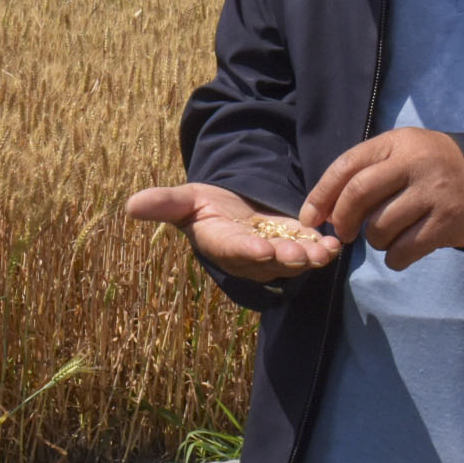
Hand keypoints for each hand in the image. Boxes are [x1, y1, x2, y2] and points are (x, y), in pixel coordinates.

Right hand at [123, 181, 341, 283]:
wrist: (229, 212)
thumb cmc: (204, 206)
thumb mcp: (184, 200)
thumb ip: (163, 204)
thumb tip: (129, 206)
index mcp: (221, 243)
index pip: (234, 250)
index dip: (248, 251)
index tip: (261, 249)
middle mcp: (248, 256)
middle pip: (269, 261)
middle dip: (286, 258)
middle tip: (301, 254)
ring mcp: (272, 254)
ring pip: (292, 261)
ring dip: (309, 257)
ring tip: (325, 251)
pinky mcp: (292, 245)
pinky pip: (308, 251)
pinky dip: (321, 249)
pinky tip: (334, 244)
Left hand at [301, 128, 463, 270]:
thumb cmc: (429, 169)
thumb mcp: (401, 153)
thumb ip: (366, 172)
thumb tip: (322, 209)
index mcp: (397, 143)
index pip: (347, 165)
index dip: (322, 194)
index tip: (310, 217)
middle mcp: (415, 164)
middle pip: (359, 194)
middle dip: (342, 219)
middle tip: (344, 232)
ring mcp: (433, 194)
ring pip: (380, 226)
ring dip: (374, 239)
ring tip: (385, 235)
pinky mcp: (448, 223)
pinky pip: (405, 250)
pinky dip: (394, 257)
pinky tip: (400, 250)